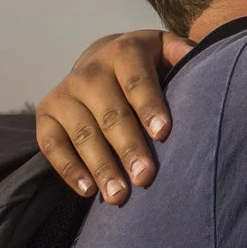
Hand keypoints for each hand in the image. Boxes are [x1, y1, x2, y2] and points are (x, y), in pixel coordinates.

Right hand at [34, 30, 188, 204]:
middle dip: (128, 147)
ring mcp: (64, 92)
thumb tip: (200, 57)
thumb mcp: (163, 51)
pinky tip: (88, 191)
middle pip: (111, 113)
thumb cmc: (145, 67)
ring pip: (83, 133)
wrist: (100, 62)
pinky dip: (69, 169)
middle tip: (146, 178)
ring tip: (120, 196)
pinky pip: (53, 145)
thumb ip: (182, 54)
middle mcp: (90, 70)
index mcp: (124, 52)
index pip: (137, 80)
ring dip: (102, 166)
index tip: (163, 133)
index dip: (149, 105)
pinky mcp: (46, 114)